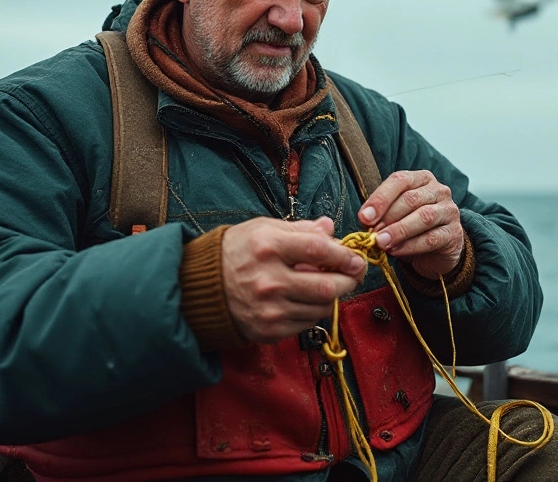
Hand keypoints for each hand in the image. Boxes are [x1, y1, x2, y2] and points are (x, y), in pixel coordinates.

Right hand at [220, 216, 366, 343]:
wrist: (201, 288)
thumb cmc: (236, 252)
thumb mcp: (264, 229)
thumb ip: (301, 229)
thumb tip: (330, 229)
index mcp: (268, 247)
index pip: (320, 251)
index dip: (345, 256)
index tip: (356, 259)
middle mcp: (269, 280)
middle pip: (327, 286)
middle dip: (349, 281)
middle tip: (353, 275)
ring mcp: (269, 308)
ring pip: (321, 308)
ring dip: (331, 297)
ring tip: (326, 286)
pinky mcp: (268, 330)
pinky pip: (306, 324)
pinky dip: (312, 312)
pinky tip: (304, 300)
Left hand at [358, 170, 463, 279]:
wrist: (436, 252)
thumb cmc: (411, 229)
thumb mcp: (395, 216)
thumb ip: (382, 215)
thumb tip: (366, 220)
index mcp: (421, 179)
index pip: (400, 181)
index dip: (380, 198)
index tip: (364, 217)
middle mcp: (439, 191)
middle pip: (411, 199)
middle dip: (388, 216)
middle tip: (372, 233)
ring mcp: (449, 211)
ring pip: (423, 217)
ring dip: (399, 230)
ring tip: (381, 242)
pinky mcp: (454, 233)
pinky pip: (431, 238)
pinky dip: (410, 246)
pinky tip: (395, 251)